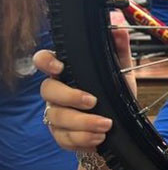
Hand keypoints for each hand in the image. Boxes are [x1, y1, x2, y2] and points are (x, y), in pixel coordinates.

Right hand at [34, 12, 134, 151]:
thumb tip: (118, 30)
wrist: (118, 127)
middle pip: (47, 91)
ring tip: (106, 125)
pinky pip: (64, 138)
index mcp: (67, 73)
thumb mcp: (121, 73)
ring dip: (83, 123)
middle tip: (93, 102)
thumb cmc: (114, 95)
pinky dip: (83, 139)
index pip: (44, 61)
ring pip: (57, 117)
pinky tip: (99, 138)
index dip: (46, 62)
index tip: (60, 67)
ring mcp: (55, 115)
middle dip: (70, 97)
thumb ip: (119, 51)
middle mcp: (56, 93)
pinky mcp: (60, 135)